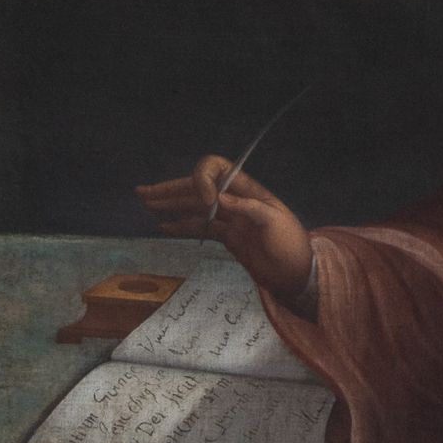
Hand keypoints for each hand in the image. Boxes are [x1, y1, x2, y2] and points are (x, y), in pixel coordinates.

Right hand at [136, 162, 312, 299]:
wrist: (297, 273)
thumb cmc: (291, 245)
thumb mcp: (273, 223)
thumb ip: (246, 208)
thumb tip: (217, 198)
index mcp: (247, 189)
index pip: (216, 170)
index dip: (202, 180)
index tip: (204, 203)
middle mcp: (235, 199)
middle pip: (197, 187)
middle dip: (171, 188)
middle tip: (144, 193)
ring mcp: (229, 218)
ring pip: (193, 206)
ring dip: (170, 204)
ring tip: (146, 204)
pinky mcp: (227, 237)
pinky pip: (199, 226)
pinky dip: (180, 225)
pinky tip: (163, 225)